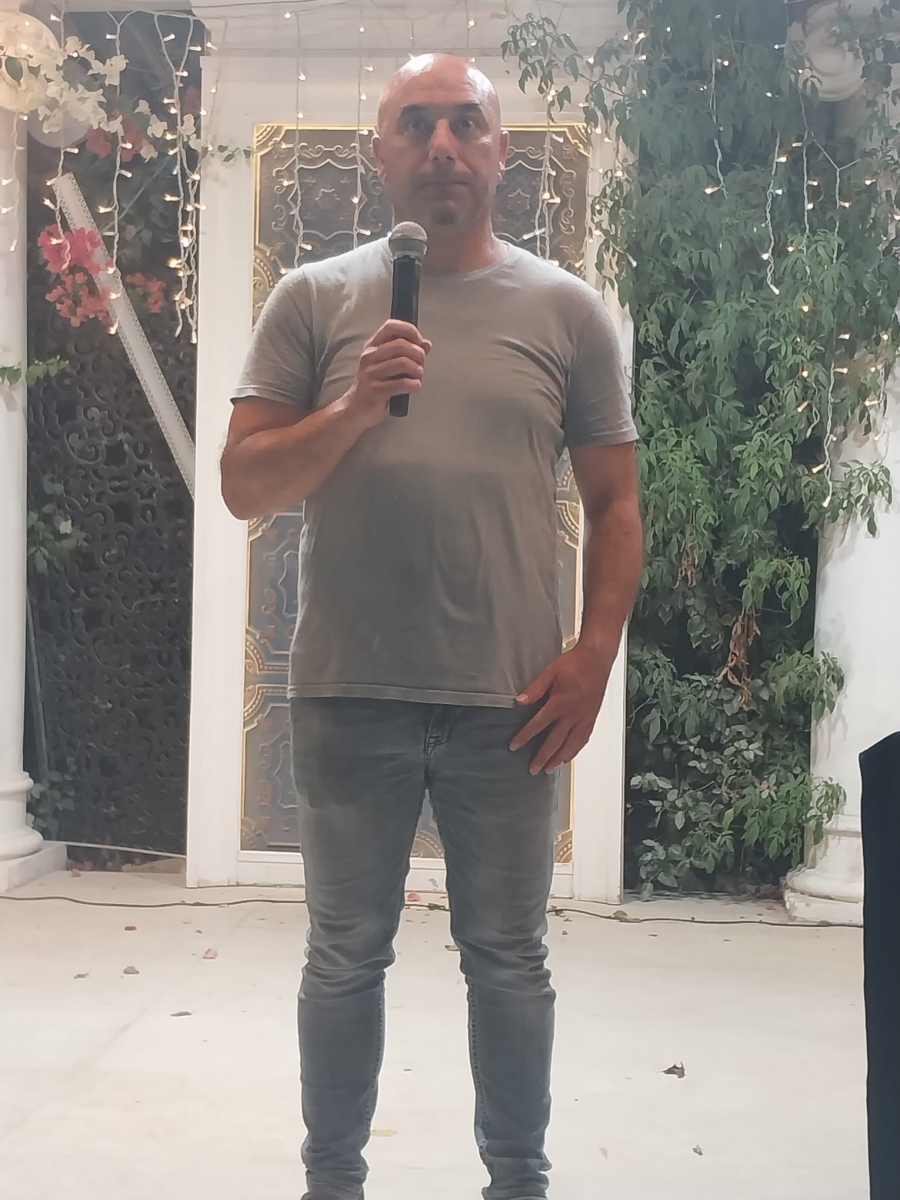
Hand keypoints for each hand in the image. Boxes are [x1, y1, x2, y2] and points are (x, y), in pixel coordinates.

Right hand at [343, 319, 431, 428]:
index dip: (409, 331)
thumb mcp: (389, 365)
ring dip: (418, 370)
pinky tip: (415, 387)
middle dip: (418, 355)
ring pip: (403, 363)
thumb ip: (407, 352)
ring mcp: (371, 373)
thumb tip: (426, 344)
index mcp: (372, 346)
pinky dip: (414, 384)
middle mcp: (369, 356)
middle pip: (401, 345)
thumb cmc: (376, 385)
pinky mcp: (375, 390)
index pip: (390, 326)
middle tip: (421, 366)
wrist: (357, 409)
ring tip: (418, 377)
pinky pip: (401, 383)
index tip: (420, 342)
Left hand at [509, 642, 615, 774]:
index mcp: (560, 703)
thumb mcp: (550, 672)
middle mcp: (572, 714)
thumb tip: (519, 701)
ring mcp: (584, 718)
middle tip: (532, 769)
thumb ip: (535, 688)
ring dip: (558, 758)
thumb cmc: (574, 663)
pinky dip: (574, 750)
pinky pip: (583, 739)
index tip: (514, 747)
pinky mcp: (591, 718)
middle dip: (542, 757)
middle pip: (555, 741)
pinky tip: (568, 757)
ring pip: (570, 745)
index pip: (538, 725)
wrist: (597, 659)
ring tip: (549, 768)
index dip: (525, 737)